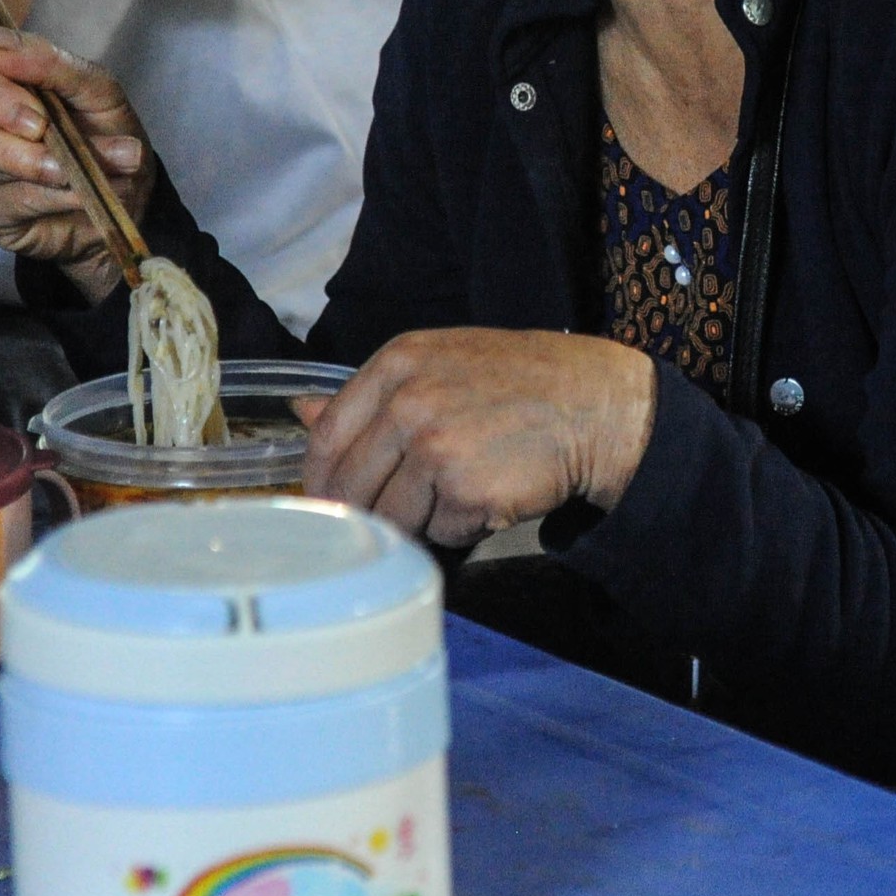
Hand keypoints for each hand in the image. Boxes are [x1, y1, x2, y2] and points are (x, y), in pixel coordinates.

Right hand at [0, 28, 154, 302]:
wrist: (123, 193)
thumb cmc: (99, 130)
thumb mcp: (95, 91)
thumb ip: (51, 63)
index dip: (0, 84)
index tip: (37, 103)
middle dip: (4, 122)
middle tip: (43, 130)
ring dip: (36, 164)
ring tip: (80, 170)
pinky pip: (5, 201)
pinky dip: (50, 197)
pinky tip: (80, 195)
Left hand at [294, 328, 658, 548]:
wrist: (594, 405)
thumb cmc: (519, 383)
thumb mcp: (441, 364)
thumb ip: (371, 393)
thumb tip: (301, 411)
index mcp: (398, 364)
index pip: (327, 435)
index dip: (320, 478)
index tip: (327, 501)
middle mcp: (409, 402)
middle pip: (351, 484)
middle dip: (364, 510)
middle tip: (389, 517)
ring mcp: (436, 447)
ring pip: (392, 515)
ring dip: (418, 520)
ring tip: (455, 495)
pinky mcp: (466, 490)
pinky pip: (439, 531)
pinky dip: (457, 527)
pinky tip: (486, 498)